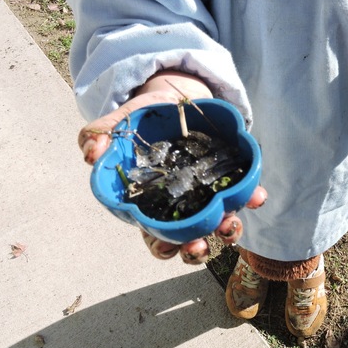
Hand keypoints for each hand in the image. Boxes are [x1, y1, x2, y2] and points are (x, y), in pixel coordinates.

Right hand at [79, 70, 266, 264]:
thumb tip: (90, 153)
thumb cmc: (145, 121)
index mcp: (156, 204)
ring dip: (228, 230)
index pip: (157, 237)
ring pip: (221, 222)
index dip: (162, 247)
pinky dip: (252, 196)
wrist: (176, 99)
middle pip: (192, 238)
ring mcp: (211, 193)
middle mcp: (187, 206)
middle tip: (199, 245)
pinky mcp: (232, 176)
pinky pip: (244, 192)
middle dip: (197, 249)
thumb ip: (100, 135)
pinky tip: (257, 194)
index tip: (165, 247)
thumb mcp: (120, 125)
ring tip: (230, 224)